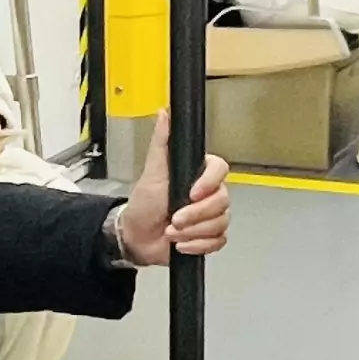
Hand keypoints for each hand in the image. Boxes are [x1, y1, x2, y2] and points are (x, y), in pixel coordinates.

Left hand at [118, 111, 230, 263]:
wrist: (136, 237)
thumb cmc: (143, 203)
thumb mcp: (152, 171)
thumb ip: (162, 142)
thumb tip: (165, 114)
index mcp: (198, 174)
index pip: (220, 169)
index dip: (209, 182)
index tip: (192, 193)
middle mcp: (208, 193)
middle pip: (222, 201)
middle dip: (195, 214)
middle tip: (174, 218)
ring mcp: (210, 216)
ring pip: (220, 223)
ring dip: (192, 232)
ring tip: (172, 231)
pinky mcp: (209, 236)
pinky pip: (218, 241)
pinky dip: (197, 245)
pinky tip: (181, 244)